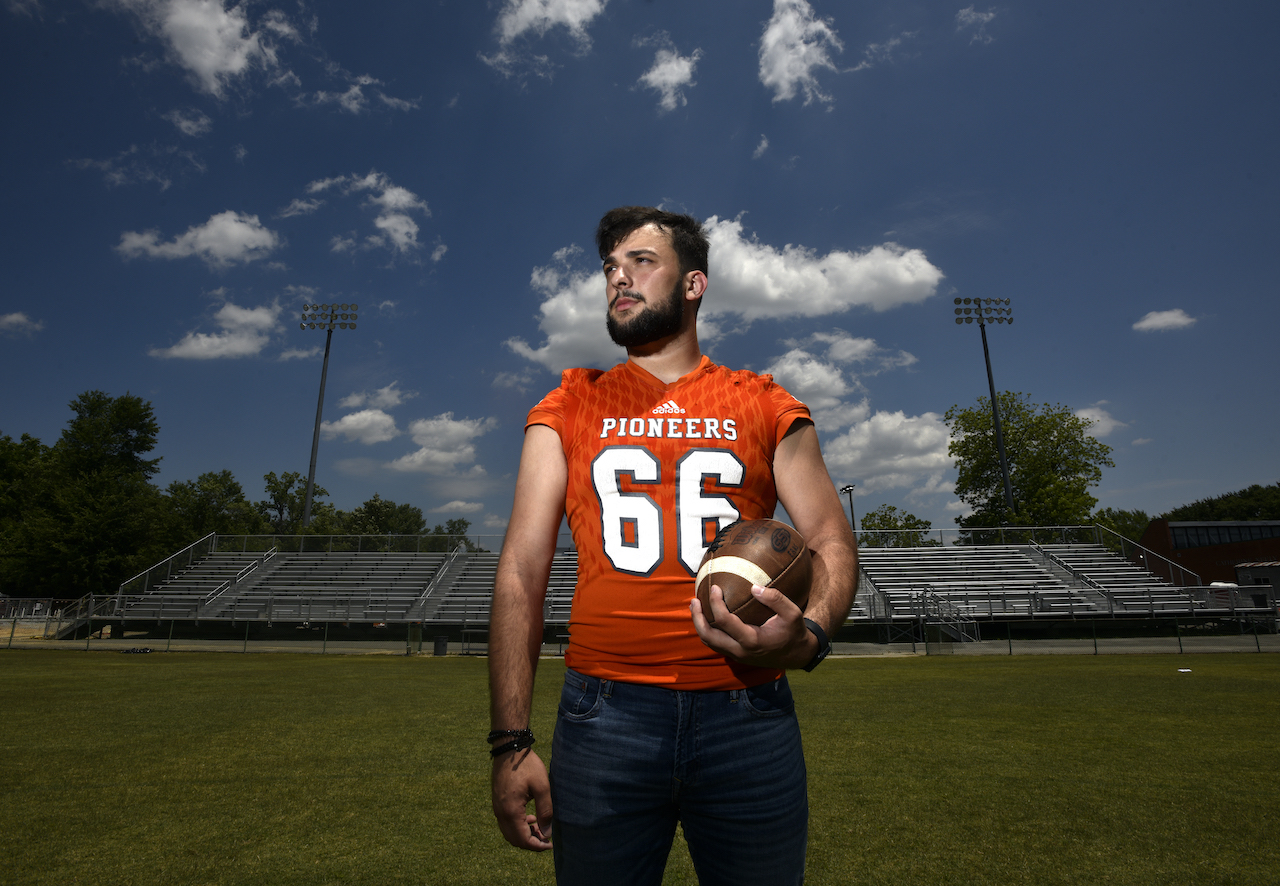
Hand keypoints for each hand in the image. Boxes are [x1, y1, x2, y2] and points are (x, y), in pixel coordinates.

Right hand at [491, 748, 552, 850]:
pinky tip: (530, 818)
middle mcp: (500, 813)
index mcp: (511, 811)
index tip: (550, 844)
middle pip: (514, 839)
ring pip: (509, 832)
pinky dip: (518, 826)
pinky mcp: (497, 802)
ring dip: (524, 834)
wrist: (509, 748)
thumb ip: (545, 811)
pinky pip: (506, 823)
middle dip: (531, 843)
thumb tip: (547, 832)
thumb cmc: (527, 765)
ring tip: (540, 827)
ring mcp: (497, 808)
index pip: (523, 840)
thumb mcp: (542, 786)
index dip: (537, 846)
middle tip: (546, 837)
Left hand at [690, 584, 815, 669]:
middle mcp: (740, 651)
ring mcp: (737, 656)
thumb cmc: (794, 632)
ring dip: (699, 625)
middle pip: (708, 636)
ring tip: (696, 606)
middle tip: (695, 600)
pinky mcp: (736, 656)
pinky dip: (708, 630)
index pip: (724, 621)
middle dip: (697, 618)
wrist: (797, 655)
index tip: (715, 588)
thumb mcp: (793, 613)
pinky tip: (708, 616)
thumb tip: (754, 587)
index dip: (715, 603)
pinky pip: (716, 644)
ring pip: (709, 642)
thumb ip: (776, 599)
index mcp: (751, 640)